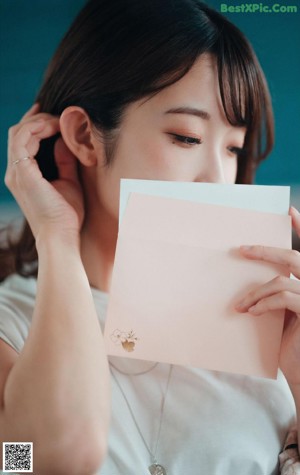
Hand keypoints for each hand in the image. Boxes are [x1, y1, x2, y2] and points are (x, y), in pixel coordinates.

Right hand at [5, 104, 84, 244]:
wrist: (61, 236)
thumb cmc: (66, 216)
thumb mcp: (69, 182)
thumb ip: (66, 162)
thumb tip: (66, 141)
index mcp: (23, 176)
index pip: (23, 141)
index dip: (36, 124)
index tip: (54, 115)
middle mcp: (15, 173)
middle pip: (18, 133)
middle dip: (37, 119)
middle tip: (58, 114)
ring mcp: (16, 173)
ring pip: (19, 132)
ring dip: (39, 121)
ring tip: (59, 120)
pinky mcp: (22, 173)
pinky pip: (24, 139)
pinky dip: (38, 128)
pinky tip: (55, 127)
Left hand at [235, 207, 299, 383]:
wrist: (299, 373)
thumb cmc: (288, 343)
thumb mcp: (279, 313)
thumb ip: (275, 292)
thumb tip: (248, 276)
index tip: (289, 210)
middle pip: (293, 258)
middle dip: (266, 251)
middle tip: (242, 249)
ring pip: (281, 280)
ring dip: (255, 292)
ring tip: (240, 305)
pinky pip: (283, 297)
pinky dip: (263, 303)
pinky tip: (250, 312)